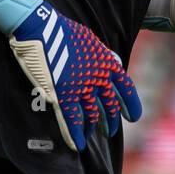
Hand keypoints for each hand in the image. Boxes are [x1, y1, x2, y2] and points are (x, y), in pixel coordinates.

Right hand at [9, 3, 141, 150]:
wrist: (41, 28)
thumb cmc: (64, 31)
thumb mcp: (92, 41)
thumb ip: (104, 55)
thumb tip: (114, 62)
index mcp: (107, 63)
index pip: (126, 89)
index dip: (131, 105)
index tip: (133, 117)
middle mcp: (98, 78)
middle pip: (110, 106)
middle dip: (112, 121)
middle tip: (111, 131)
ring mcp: (81, 88)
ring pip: (93, 115)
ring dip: (95, 128)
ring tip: (97, 136)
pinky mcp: (63, 94)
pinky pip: (72, 119)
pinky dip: (76, 134)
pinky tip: (78, 144)